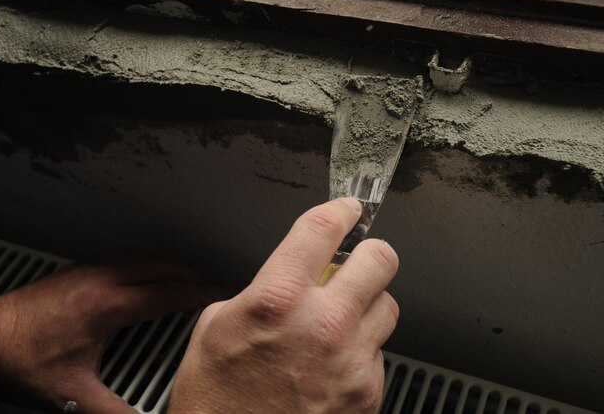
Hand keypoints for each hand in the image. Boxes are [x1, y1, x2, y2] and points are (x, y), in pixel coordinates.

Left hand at [0, 257, 224, 412]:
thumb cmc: (22, 361)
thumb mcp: (72, 396)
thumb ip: (112, 413)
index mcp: (110, 305)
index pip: (170, 292)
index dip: (201, 293)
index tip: (221, 293)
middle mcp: (103, 279)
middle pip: (162, 265)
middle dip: (191, 274)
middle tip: (209, 286)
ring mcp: (90, 270)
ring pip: (143, 257)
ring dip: (169, 266)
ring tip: (184, 280)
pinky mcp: (78, 270)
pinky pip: (125, 258)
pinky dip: (146, 265)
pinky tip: (144, 279)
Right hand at [169, 197, 399, 413]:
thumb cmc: (217, 402)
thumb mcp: (214, 329)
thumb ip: (260, 292)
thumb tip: (289, 278)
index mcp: (278, 300)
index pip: (323, 229)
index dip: (340, 210)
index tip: (347, 209)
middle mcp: (322, 325)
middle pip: (380, 259)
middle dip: (369, 255)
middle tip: (356, 263)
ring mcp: (351, 361)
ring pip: (388, 306)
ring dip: (367, 306)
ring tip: (339, 323)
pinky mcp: (367, 392)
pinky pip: (379, 353)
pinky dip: (362, 352)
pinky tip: (334, 365)